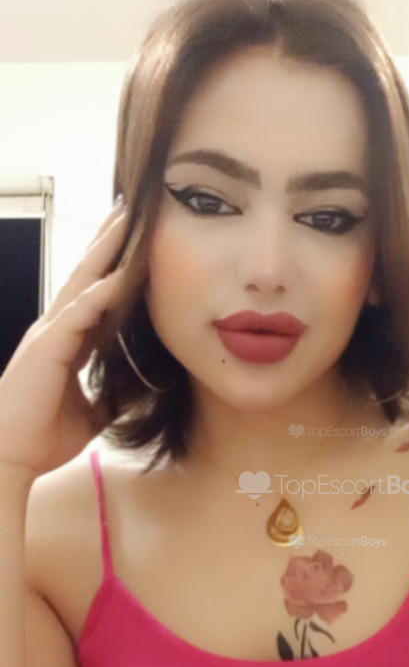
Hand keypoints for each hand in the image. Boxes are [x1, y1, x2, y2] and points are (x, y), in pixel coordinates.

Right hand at [0, 202, 131, 479]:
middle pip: (88, 274)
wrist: (7, 458)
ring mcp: (49, 333)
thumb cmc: (40, 438)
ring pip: (83, 281)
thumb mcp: (90, 415)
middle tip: (132, 208)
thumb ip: (109, 397)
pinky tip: (122, 272)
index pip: (96, 296)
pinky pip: (80, 310)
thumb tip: (134, 394)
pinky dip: (103, 291)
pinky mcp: (47, 346)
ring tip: (128, 219)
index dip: (114, 269)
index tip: (137, 243)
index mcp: (66, 343)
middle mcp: (55, 329)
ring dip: (106, 250)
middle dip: (109, 241)